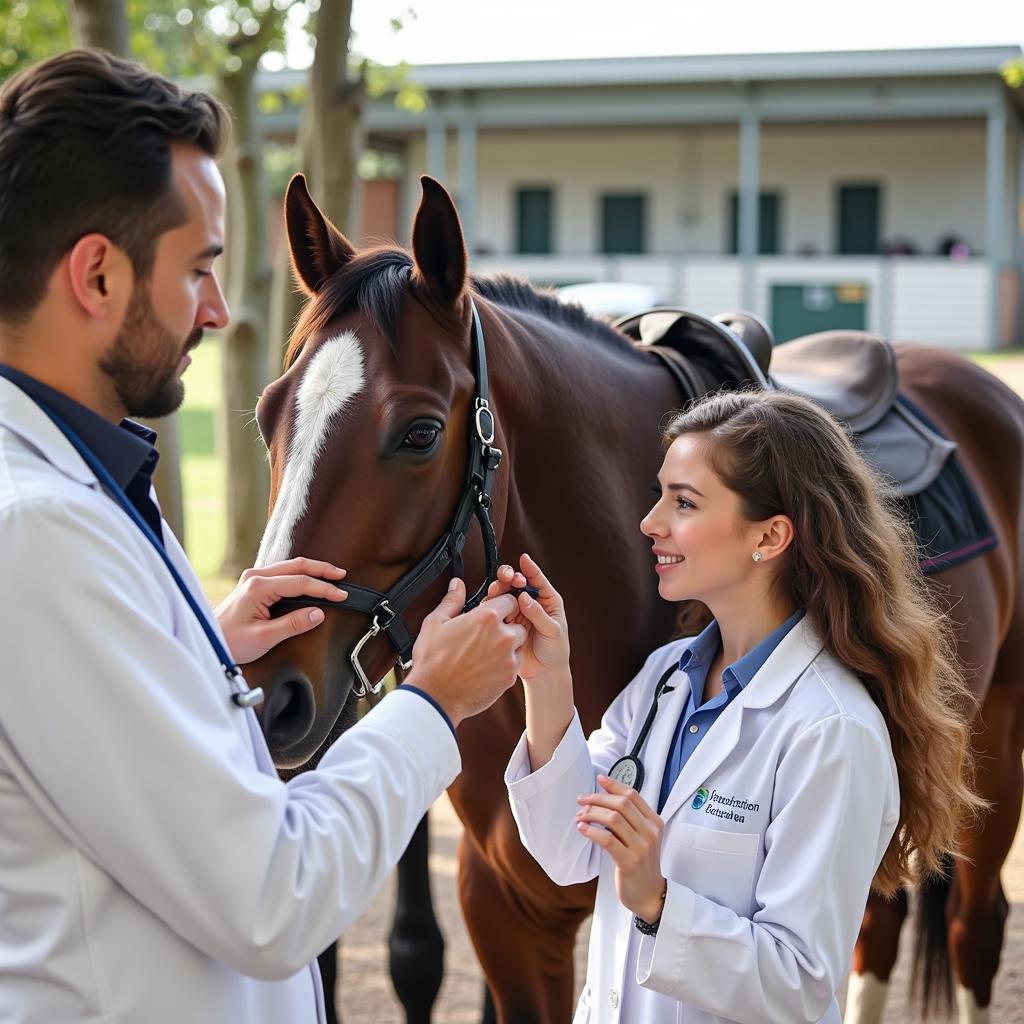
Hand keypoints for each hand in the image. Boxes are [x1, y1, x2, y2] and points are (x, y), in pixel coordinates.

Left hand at [215, 558, 346, 664]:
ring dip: (312, 570)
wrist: (208, 642)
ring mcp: (253, 578)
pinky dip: (300, 574)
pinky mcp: (253, 584)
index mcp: (258, 587)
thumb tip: (318, 614)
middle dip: (322, 570)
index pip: (300, 583)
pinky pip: (282, 573)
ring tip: (331, 576)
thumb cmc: (230, 642)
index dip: (324, 588)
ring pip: (290, 566)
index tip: (341, 595)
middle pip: (296, 566)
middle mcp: (256, 577)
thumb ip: (293, 624)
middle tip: (341, 576)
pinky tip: (310, 579)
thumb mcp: (264, 637)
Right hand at [404, 579, 526, 726]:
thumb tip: (458, 585)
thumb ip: (452, 601)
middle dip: (507, 625)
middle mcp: (502, 636)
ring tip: (486, 651)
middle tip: (488, 634)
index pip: (510, 600)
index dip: (502, 605)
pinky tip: (487, 666)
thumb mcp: (435, 623)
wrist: (435, 696)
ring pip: (519, 644)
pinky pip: (515, 664)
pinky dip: (506, 664)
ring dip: (509, 644)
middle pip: (519, 622)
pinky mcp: (509, 677)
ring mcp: (508, 658)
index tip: (495, 611)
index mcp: (486, 618)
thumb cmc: (432, 661)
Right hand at [485, 553, 569, 684]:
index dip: (530, 570)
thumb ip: (539, 614)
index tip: (523, 559)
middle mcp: (531, 605)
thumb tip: (525, 597)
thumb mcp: (553, 631)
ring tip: (497, 591)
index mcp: (548, 601)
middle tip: (507, 577)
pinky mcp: (506, 625)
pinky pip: (498, 613)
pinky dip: (493, 607)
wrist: (544, 675)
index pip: (538, 581)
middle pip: (518, 585)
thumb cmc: (555, 652)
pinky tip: (491, 605)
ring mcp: (518, 614)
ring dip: (500, 591)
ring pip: (506, 596)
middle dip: (511, 578)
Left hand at [577, 776, 666, 923]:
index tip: (598, 779)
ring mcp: (641, 848)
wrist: (649, 894)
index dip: (614, 785)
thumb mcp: (642, 836)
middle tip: (582, 800)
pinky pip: (607, 840)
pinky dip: (592, 831)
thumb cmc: (641, 863)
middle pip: (621, 804)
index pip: (632, 795)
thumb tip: (606, 795)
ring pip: (613, 819)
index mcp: (654, 822)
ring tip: (579, 816)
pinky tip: (582, 829)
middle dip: (598, 798)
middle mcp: (650, 832)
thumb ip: (630, 818)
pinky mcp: (629, 862)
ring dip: (592, 813)